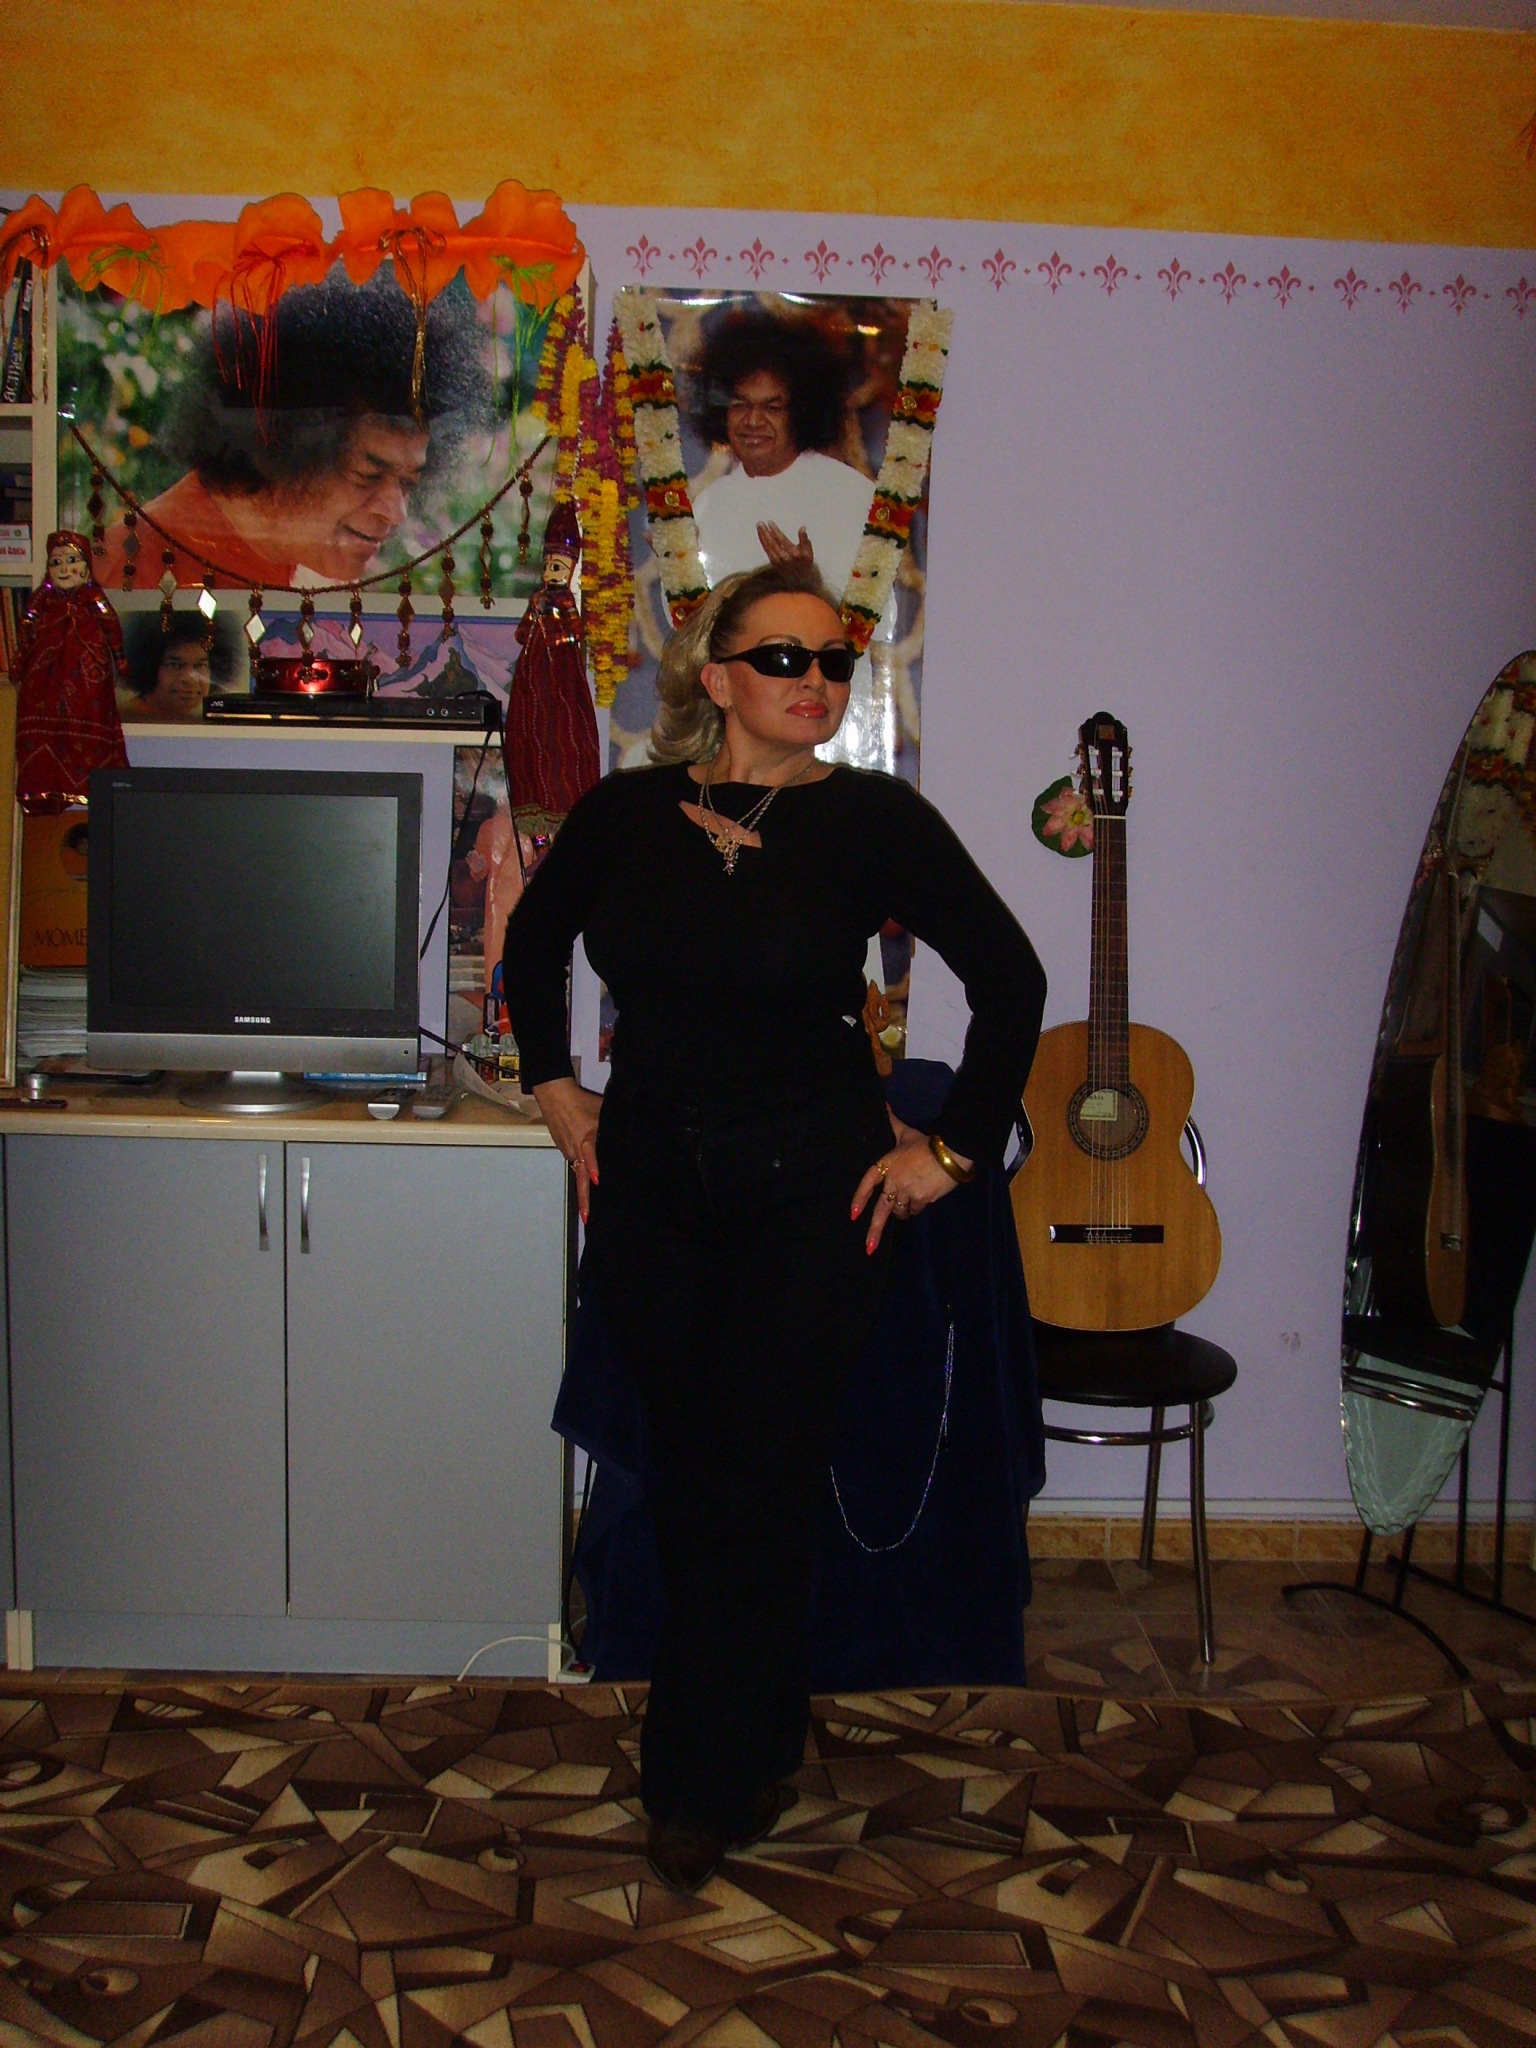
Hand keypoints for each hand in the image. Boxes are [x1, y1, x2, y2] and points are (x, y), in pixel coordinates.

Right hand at [532, 1077, 603, 1220]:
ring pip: (579, 1171)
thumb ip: (613, 1127)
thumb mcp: (602, 1111)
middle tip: (587, 1218)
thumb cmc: (581, 1101)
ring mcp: (568, 1151)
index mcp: (586, 1138)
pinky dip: (582, 1172)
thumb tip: (631, 1137)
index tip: (598, 1180)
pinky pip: (575, 1162)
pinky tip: (589, 1179)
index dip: (595, 1167)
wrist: (554, 1095)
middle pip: (581, 1177)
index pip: (590, 1155)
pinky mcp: (564, 1149)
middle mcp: (575, 1149)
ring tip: (591, 1208)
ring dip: (584, 1188)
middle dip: (584, 1198)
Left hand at [756, 521, 813, 565]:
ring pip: (768, 547)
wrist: (802, 579)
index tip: (770, 523)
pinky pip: (767, 551)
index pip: (782, 540)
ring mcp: (778, 562)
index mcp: (794, 553)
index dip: (775, 531)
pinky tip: (761, 535)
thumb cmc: (805, 562)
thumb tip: (802, 528)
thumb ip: (805, 539)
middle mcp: (784, 558)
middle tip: (760, 523)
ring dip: (762, 536)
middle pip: (772, 543)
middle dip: (765, 532)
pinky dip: (763, 542)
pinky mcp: (774, 564)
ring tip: (759, 526)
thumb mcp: (809, 551)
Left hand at [851, 1128, 972, 1253]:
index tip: (854, 1215)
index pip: (867, 1184)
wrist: (951, 1152)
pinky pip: (916, 1210)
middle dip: (874, 1232)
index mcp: (886, 1165)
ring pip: (900, 1211)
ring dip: (904, 1209)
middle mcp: (893, 1181)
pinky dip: (918, 1207)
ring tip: (912, 1197)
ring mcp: (907, 1193)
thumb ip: (892, 1122)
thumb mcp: (906, 1132)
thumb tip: (884, 1105)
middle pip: (881, 1211)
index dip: (859, 1199)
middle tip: (869, 1249)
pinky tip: (925, 1196)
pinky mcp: (922, 1200)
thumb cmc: (927, 1142)